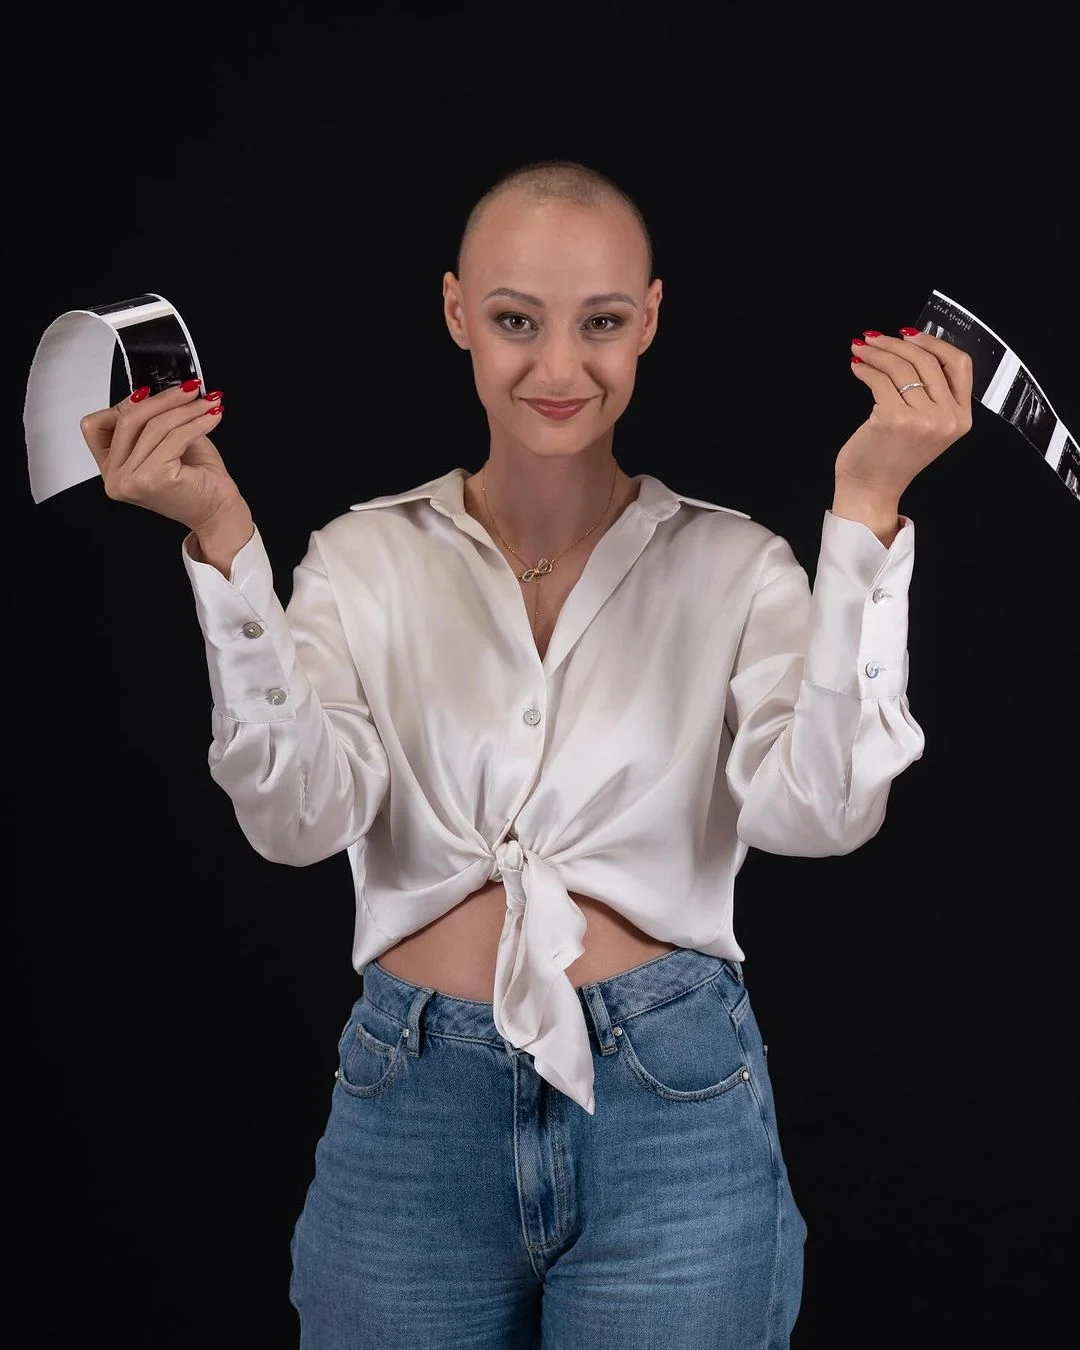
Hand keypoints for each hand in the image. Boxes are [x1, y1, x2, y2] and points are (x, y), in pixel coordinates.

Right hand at [79, 382, 246, 535]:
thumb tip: (160, 388)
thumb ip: (153, 420)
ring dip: (185, 409)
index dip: (124, 404)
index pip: (96, 425)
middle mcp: (114, 478)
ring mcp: (129, 481)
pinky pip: (173, 437)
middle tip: (191, 388)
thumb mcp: (168, 443)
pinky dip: (197, 422)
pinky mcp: (151, 479)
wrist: (218, 512)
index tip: (153, 391)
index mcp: (111, 469)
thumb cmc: (197, 481)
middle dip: (163, 399)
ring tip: (208, 402)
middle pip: (128, 420)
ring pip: (154, 426)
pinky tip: (212, 416)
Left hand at [836, 329, 973, 500]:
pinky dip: (865, 370)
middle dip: (896, 343)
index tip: (909, 335)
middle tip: (874, 338)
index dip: (933, 343)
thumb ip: (931, 394)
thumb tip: (911, 347)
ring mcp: (923, 419)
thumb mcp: (926, 426)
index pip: (959, 364)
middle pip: (926, 360)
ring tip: (861, 350)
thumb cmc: (891, 458)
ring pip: (901, 367)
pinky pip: (880, 380)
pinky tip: (858, 368)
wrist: (871, 490)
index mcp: (961, 418)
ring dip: (877, 353)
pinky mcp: (894, 418)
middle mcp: (947, 418)